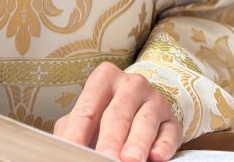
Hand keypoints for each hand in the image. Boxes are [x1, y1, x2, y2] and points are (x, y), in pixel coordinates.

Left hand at [53, 62, 181, 161]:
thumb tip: (61, 148)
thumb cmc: (105, 114)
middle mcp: (131, 84)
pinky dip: (163, 146)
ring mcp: (155, 100)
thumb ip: (73, 129)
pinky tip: (156, 158)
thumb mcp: (87, 116)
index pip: (88, 108)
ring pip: (146, 121)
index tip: (71, 149)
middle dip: (111, 139)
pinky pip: (169, 132)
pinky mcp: (173, 120)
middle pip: (118, 113)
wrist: (141, 105)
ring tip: (129, 161)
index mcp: (104, 79)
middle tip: (105, 157)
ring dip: (137, 143)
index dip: (78, 132)